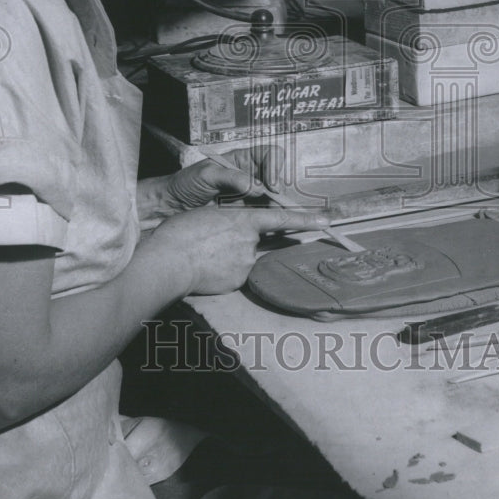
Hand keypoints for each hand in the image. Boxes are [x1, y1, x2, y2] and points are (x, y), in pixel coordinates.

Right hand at [144, 203, 328, 295]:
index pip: (283, 218)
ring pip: (246, 259)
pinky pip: (237, 275)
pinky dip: (225, 272)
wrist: (170, 260)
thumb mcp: (210, 215)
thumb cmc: (183, 232)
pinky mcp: (237, 282)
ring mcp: (245, 265)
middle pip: (260, 242)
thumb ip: (230, 222)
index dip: (307, 219)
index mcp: (244, 220)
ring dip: (232, 257)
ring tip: (205, 255)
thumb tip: (237, 233)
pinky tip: (207, 269)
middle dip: (249, 242)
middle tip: (224, 242)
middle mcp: (250, 242)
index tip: (328, 221)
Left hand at [159, 145, 283, 212]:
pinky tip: (267, 225)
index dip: (275, 166)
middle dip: (280, 190)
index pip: (270, 154)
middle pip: (277, 177)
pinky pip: (264, 214)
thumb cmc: (186, 184)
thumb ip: (231, 178)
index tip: (270, 185)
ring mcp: (250, 195)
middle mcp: (250, 175)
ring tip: (274, 217)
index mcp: (242, 159)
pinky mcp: (246, 213)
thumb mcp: (207, 175)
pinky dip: (269, 219)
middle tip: (274, 204)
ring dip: (277, 207)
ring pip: (274, 198)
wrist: (172, 206)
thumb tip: (256, 187)